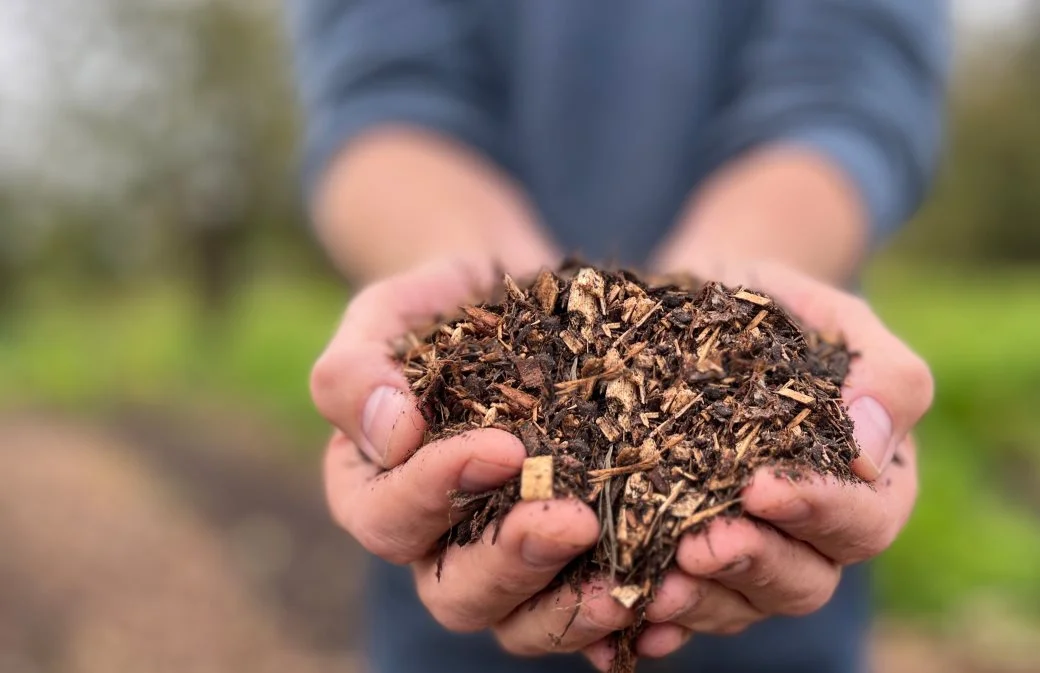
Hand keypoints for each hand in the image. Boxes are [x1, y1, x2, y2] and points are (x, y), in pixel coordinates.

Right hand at [312, 256, 641, 661]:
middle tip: (575, 522)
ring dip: (572, 612)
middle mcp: (434, 545)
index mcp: (374, 492)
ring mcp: (503, 563)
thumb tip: (392, 434)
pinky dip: (622, 621)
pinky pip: (585, 616)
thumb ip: (358, 370)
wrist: (517, 300)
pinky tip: (664, 607)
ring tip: (626, 589)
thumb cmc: (441, 308)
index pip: (389, 518)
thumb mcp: (387, 316)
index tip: (504, 448)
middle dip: (515, 563)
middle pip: (455, 593)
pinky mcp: (566, 565)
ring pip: (521, 621)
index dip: (440, 493)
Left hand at [582, 261, 932, 668]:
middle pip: (805, 581)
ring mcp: (752, 554)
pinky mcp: (691, 563)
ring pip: (742, 604)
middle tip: (700, 546)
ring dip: (701, 601)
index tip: (761, 489)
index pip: (862, 522)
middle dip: (753, 566)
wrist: (699, 303)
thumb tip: (872, 440)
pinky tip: (629, 626)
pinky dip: (659, 624)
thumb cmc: (781, 309)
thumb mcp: (837, 321)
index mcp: (867, 484)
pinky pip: (683, 609)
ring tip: (656, 588)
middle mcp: (814, 533)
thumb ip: (881, 375)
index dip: (817, 513)